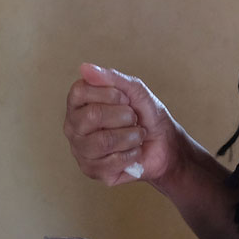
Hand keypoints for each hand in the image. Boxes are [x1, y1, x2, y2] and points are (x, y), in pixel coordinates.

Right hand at [64, 63, 186, 187]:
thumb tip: (85, 67)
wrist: (165, 144)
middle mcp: (74, 126)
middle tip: (133, 119)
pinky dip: (132, 154)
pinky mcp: (92, 171)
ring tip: (136, 135)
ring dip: (130, 136)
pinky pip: (111, 161)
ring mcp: (80, 150)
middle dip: (124, 116)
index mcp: (78, 103)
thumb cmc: (146, 115)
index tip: (125, 99)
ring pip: (103, 141)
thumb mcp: (135, 90)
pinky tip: (133, 152)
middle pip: (92, 115)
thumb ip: (111, 78)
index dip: (110, 94)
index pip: (80, 91)